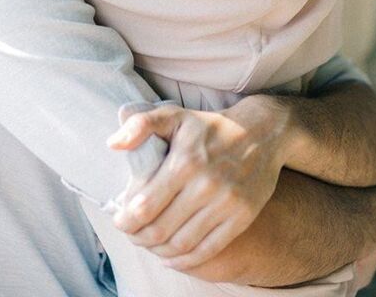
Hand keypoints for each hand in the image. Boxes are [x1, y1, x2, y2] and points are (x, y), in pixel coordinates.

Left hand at [107, 95, 293, 270]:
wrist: (263, 133)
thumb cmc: (210, 126)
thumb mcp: (175, 114)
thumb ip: (140, 124)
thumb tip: (112, 144)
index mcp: (185, 161)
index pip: (144, 205)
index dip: (126, 220)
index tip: (119, 221)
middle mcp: (206, 185)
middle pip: (161, 229)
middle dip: (139, 238)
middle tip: (132, 236)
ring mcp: (226, 204)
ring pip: (182, 244)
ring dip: (159, 251)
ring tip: (149, 245)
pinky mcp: (242, 217)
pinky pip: (208, 249)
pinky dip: (186, 260)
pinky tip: (172, 257)